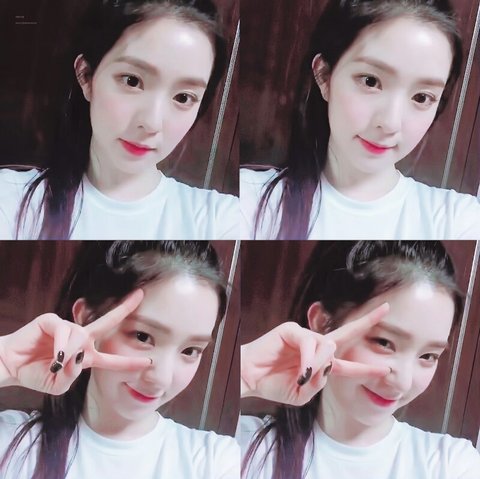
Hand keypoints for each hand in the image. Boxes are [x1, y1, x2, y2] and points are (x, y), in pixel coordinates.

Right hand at [0, 290, 150, 394]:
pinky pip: (64, 331)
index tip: (149, 362)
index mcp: (86, 357)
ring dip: (70, 351)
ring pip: (81, 336)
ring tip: (55, 362)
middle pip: (107, 323)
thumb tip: (79, 356)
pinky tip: (55, 354)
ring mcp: (68, 328)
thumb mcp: (58, 385)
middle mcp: (81, 340)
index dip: (129, 362)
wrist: (11, 367)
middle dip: (124, 308)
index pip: (112, 360)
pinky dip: (61, 344)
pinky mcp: (52, 320)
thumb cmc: (36, 374)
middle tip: (141, 295)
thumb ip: (72, 375)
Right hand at [241, 303, 389, 405]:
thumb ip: (319, 382)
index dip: (366, 366)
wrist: (249, 378)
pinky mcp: (291, 329)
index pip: (347, 361)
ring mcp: (303, 336)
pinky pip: (309, 342)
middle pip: (346, 334)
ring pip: (327, 345)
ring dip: (320, 364)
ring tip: (304, 376)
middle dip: (366, 322)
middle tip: (385, 309)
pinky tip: (301, 369)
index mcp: (320, 362)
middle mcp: (315, 346)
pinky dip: (308, 359)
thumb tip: (328, 361)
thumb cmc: (273, 384)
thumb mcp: (303, 393)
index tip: (386, 368)